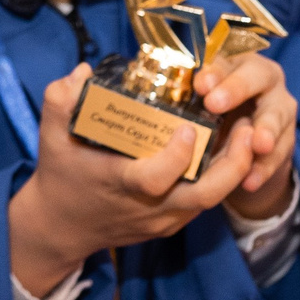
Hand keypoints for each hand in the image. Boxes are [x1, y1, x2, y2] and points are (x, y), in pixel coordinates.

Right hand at [7, 65, 260, 294]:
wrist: (62, 227)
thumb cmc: (60, 175)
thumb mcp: (51, 136)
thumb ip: (61, 100)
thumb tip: (84, 71)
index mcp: (119, 184)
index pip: (155, 180)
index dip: (176, 157)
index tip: (187, 128)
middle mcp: (147, 208)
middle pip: (204, 196)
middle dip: (233, 164)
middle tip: (248, 126)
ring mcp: (162, 220)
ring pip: (212, 201)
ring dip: (235, 168)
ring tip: (247, 131)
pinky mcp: (171, 224)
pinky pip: (204, 203)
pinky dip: (221, 178)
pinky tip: (228, 148)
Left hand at [193, 52, 296, 220]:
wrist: (242, 131)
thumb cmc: (216, 104)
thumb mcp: (205, 94)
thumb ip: (197, 91)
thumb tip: (177, 91)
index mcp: (239, 61)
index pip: (228, 58)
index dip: (216, 72)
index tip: (200, 85)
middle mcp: (265, 79)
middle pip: (258, 78)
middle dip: (237, 90)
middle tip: (215, 105)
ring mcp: (280, 108)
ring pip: (276, 117)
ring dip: (266, 131)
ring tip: (258, 145)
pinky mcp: (286, 138)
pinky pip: (278, 153)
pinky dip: (264, 168)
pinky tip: (250, 181)